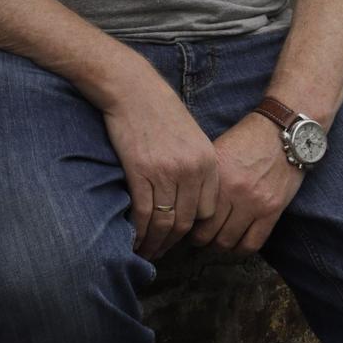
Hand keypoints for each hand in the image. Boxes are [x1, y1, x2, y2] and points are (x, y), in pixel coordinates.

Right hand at [100, 64, 220, 260]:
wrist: (133, 89)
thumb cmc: (160, 111)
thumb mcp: (192, 137)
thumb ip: (196, 167)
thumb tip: (189, 199)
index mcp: (208, 162)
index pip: (206, 211)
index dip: (191, 229)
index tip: (178, 237)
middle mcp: (192, 170)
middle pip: (186, 222)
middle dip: (171, 243)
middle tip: (159, 253)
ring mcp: (167, 172)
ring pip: (164, 222)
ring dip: (154, 243)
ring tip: (145, 252)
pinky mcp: (141, 171)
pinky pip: (144, 213)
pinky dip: (139, 231)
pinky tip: (134, 239)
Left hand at [187, 111, 304, 257]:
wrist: (284, 132)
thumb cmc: (248, 138)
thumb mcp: (217, 151)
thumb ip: (203, 178)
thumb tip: (185, 202)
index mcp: (216, 176)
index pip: (193, 214)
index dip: (185, 226)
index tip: (184, 227)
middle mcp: (233, 192)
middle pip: (208, 234)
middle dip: (198, 242)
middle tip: (195, 240)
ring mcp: (254, 203)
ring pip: (228, 242)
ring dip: (218, 247)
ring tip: (214, 243)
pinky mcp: (272, 210)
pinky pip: (253, 243)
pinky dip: (240, 250)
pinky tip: (234, 246)